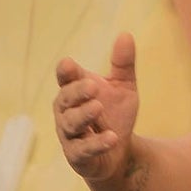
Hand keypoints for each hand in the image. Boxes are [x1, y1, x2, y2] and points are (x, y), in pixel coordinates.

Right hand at [54, 31, 139, 181]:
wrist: (120, 152)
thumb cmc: (115, 114)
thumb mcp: (124, 87)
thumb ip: (123, 64)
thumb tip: (126, 34)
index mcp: (75, 91)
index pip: (66, 78)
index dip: (66, 72)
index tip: (68, 65)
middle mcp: (67, 112)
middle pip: (65, 99)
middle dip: (77, 92)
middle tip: (92, 86)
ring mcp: (70, 135)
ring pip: (70, 124)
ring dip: (83, 115)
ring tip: (98, 107)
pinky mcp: (78, 156)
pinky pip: (83, 150)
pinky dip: (96, 143)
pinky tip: (112, 138)